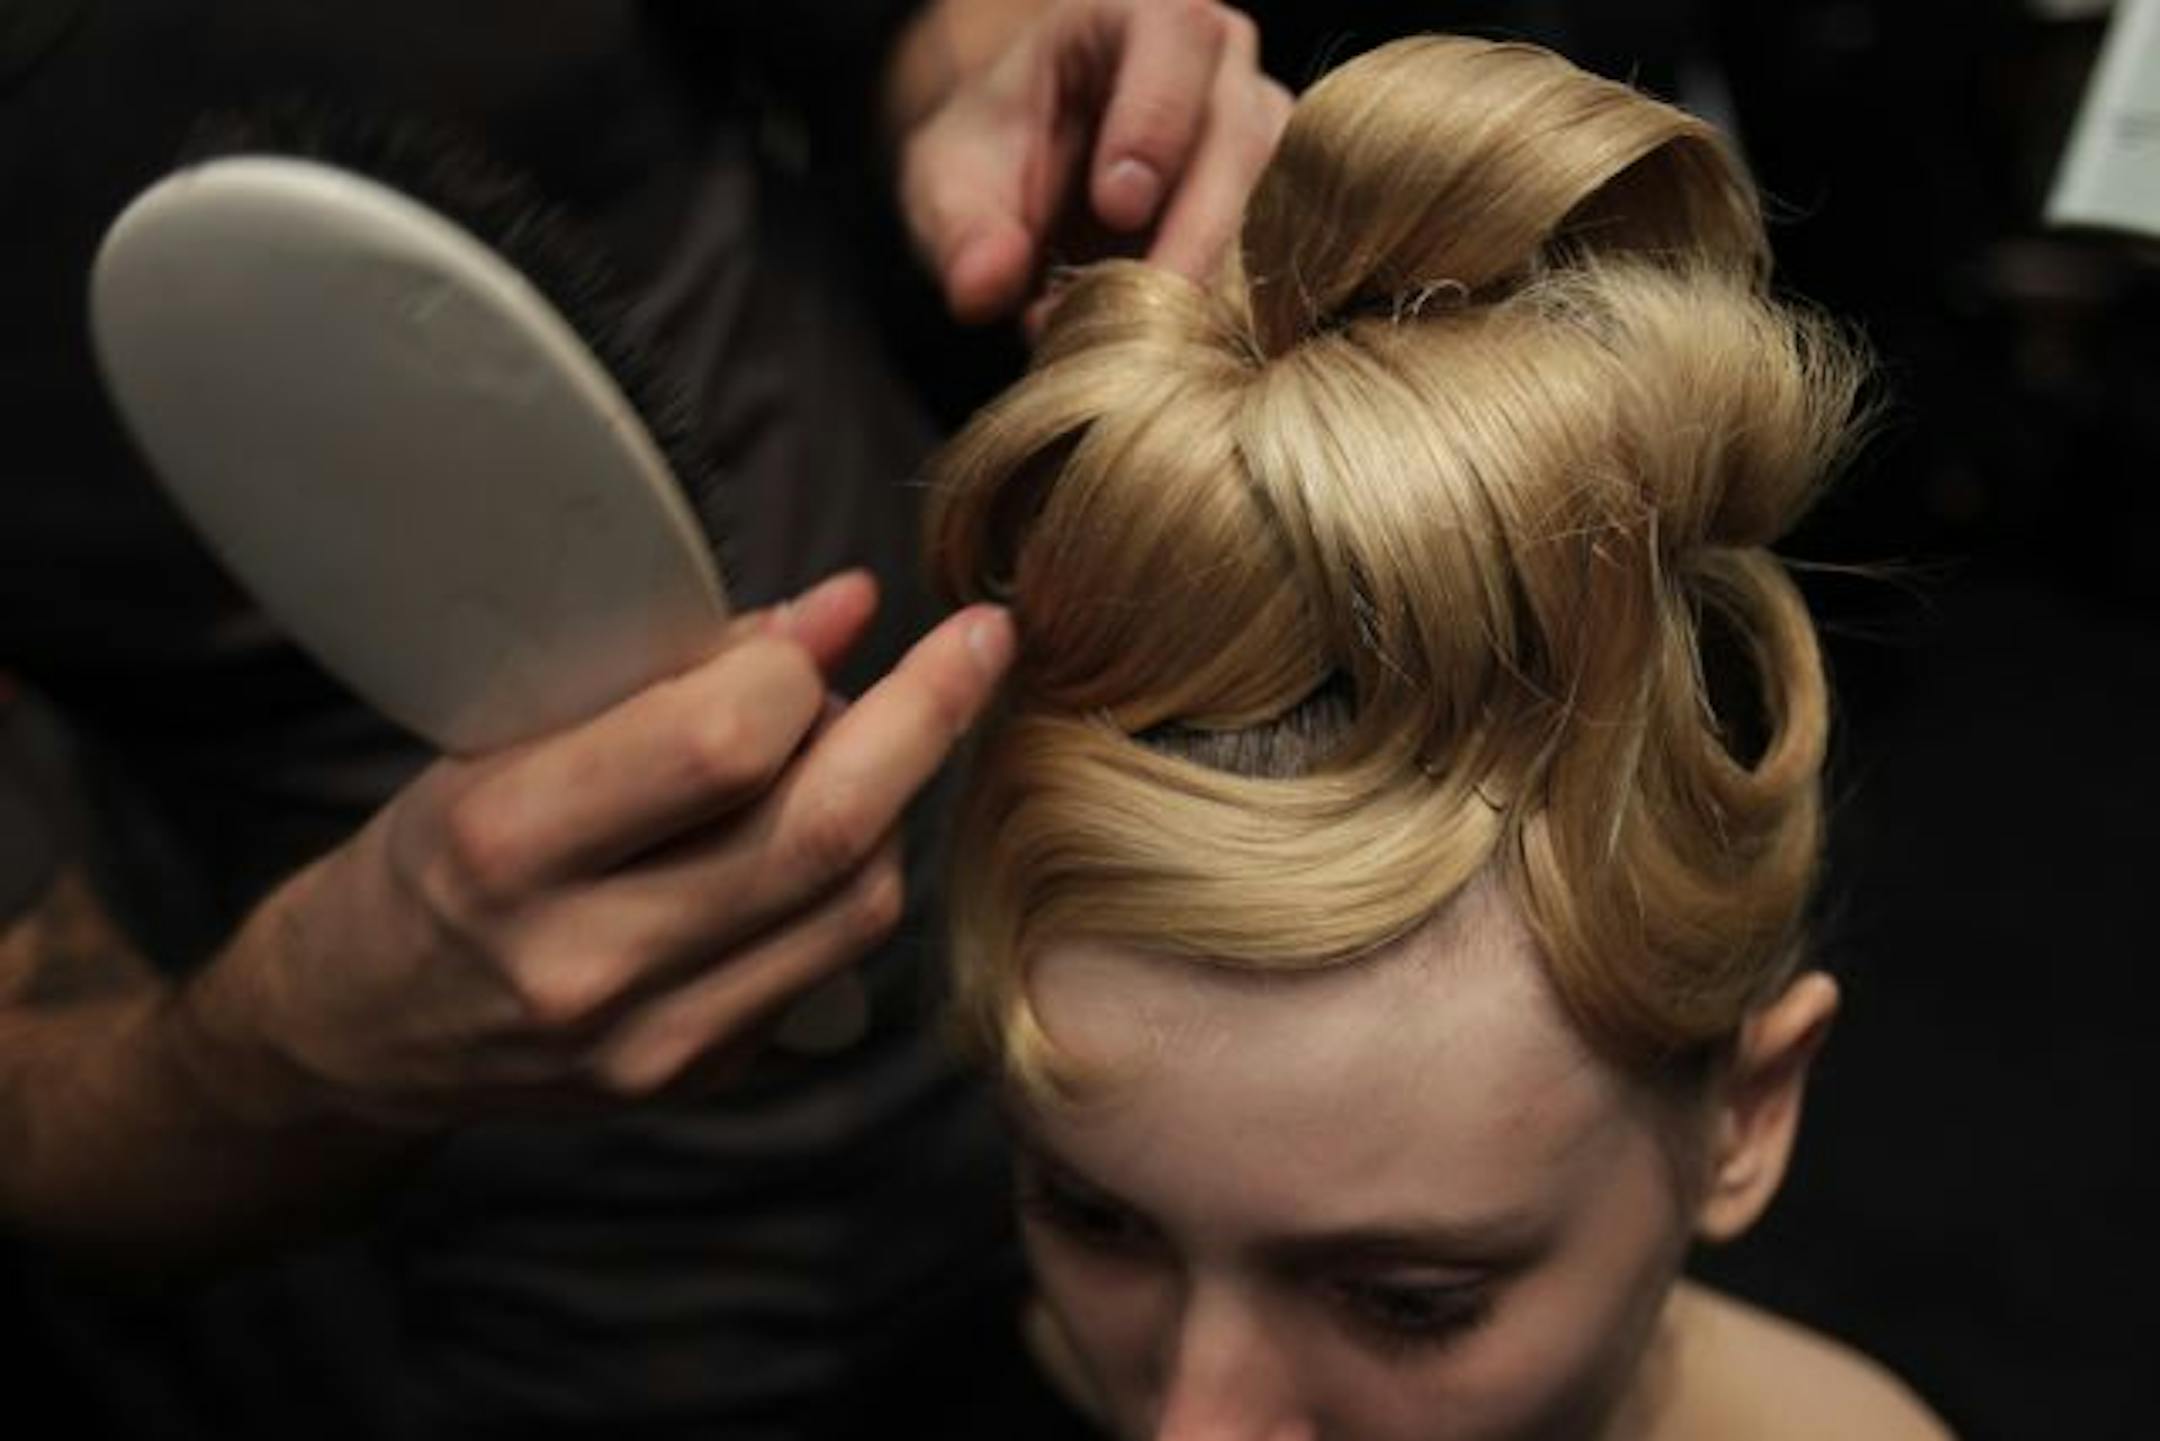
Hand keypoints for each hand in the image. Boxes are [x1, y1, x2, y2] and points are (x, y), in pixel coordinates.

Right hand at [178, 572, 1014, 1128]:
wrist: (360, 1028)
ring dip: (895, 799)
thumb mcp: (501, 735)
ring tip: (865, 733)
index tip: (846, 607)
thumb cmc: (432, 851)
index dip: (806, 664)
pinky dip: (855, 873)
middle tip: (980, 643)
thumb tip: (841, 612)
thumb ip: (668, 677)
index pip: (722, 745)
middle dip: (927, 720)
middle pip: (823, 836)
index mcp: (506, 848)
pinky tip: (828, 821)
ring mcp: (652, 1046)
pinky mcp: (701, 1083)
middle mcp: (585, 965)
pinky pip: (834, 959)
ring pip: (857, 905)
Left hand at [891, 0, 1291, 328]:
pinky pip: (1287, 257)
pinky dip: (1237, 310)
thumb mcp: (948, 181)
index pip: (1178, 37)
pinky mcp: (1283, 207)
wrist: (1032, 181)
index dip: (1157, 119)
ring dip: (1219, 283)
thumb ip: (961, 229)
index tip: (1118, 205)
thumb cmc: (997, 156)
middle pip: (1244, 134)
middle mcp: (1221, 64)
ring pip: (1282, 201)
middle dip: (1197, 233)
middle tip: (1144, 318)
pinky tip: (1188, 355)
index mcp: (1141, 16)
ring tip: (1152, 348)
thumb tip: (983, 290)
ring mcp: (1264, 133)